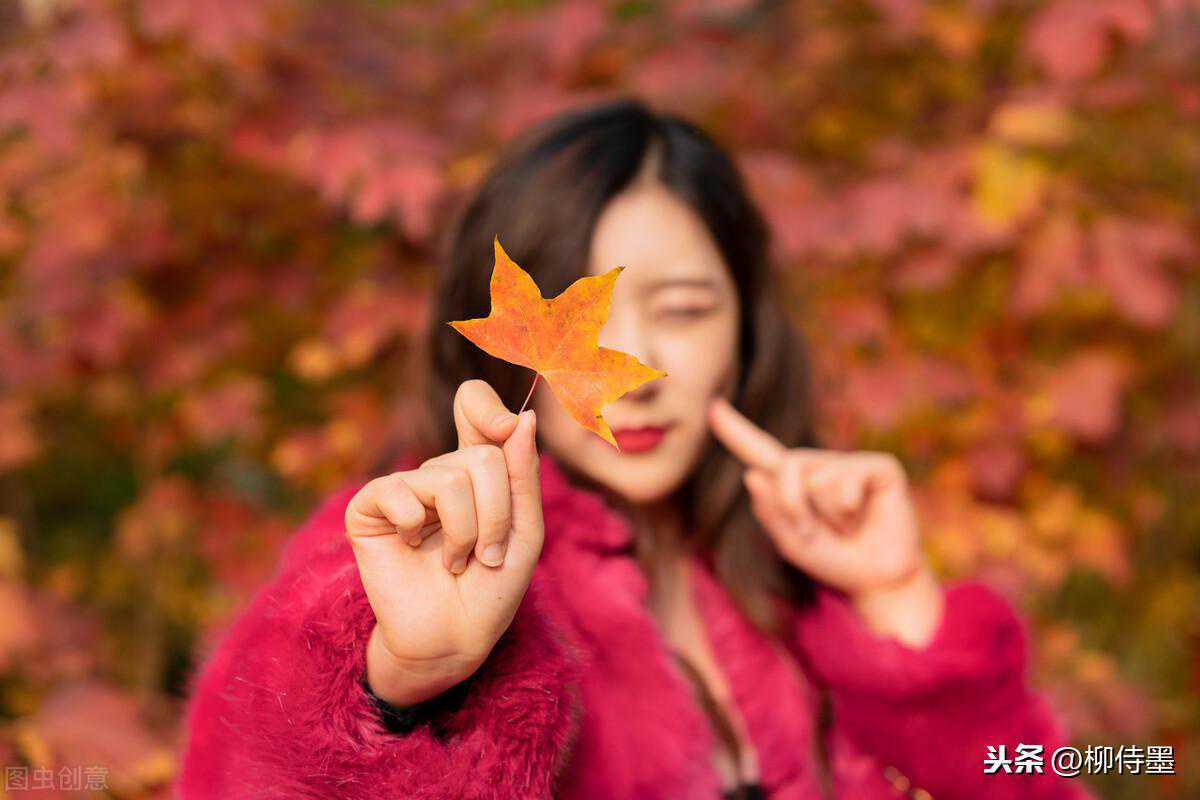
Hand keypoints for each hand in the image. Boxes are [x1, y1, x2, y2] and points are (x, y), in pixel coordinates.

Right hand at [346, 380, 543, 705]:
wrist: (454, 638)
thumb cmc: (493, 588)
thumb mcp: (525, 529)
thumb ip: (523, 474)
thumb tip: (522, 418)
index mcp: (476, 471)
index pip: (473, 403)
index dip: (487, 406)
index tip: (507, 427)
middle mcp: (438, 473)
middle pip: (482, 456)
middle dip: (498, 514)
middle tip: (488, 554)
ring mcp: (403, 489)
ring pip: (450, 478)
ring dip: (467, 531)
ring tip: (458, 562)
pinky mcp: (368, 509)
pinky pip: (398, 491)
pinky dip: (418, 526)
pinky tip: (414, 548)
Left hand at [708, 397, 942, 645]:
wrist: (879, 580)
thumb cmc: (834, 559)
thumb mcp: (792, 543)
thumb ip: (770, 512)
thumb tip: (752, 474)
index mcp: (793, 480)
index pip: (759, 451)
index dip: (735, 429)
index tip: (712, 406)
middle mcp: (820, 465)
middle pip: (785, 468)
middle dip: (796, 509)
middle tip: (822, 533)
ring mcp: (850, 463)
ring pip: (816, 482)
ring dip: (828, 517)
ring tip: (849, 527)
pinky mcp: (880, 466)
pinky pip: (845, 485)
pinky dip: (849, 513)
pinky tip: (865, 518)